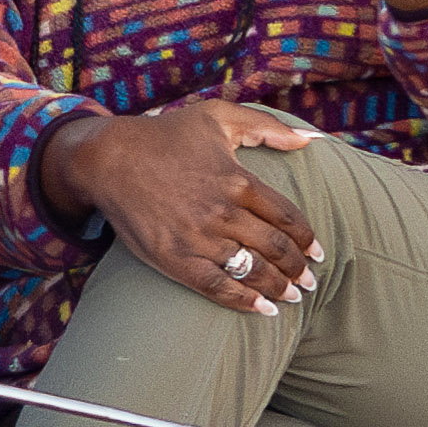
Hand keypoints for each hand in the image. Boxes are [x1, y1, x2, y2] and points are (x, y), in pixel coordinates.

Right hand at [45, 97, 324, 313]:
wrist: (109, 159)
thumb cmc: (166, 135)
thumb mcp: (218, 117)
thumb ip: (267, 126)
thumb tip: (310, 138)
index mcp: (239, 181)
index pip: (287, 218)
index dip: (307, 238)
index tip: (318, 252)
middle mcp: (223, 213)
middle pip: (275, 248)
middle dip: (298, 268)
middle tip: (310, 281)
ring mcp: (198, 238)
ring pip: (252, 270)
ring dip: (278, 287)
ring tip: (292, 297)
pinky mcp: (174, 258)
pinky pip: (216, 286)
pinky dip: (242, 301)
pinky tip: (261, 309)